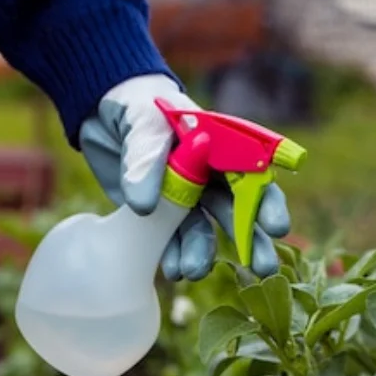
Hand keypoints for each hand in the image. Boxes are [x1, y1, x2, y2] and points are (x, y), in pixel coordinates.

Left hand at [79, 74, 290, 280]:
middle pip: (237, 210)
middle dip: (250, 240)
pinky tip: (170, 269)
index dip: (266, 202)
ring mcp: (185, 197)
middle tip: (263, 267)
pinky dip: (171, 255)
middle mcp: (210, 175)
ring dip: (202, 252)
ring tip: (192, 272)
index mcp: (221, 146)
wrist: (99, 112)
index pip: (254, 175)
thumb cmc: (134, 104)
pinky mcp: (158, 214)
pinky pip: (170, 238)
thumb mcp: (143, 121)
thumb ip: (147, 156)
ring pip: (202, 229)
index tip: (275, 227)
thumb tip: (145, 205)